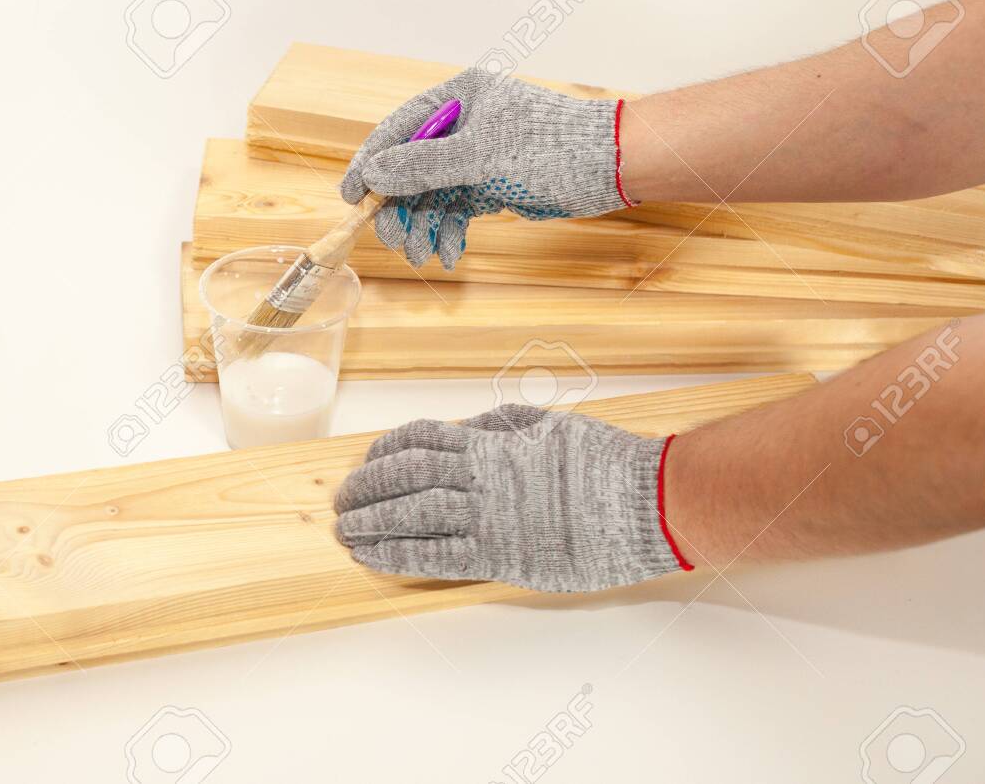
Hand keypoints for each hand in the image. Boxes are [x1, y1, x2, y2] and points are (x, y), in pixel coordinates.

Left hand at [334, 405, 689, 592]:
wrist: (641, 500)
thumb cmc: (603, 462)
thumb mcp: (547, 425)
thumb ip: (501, 428)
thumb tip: (467, 430)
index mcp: (490, 442)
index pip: (420, 440)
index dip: (386, 450)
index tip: (368, 459)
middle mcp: (480, 476)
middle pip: (404, 477)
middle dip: (367, 488)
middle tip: (343, 500)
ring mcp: (487, 516)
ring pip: (410, 516)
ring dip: (371, 523)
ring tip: (346, 531)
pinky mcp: (499, 556)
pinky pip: (434, 556)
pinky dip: (397, 557)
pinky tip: (373, 559)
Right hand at [339, 68, 633, 269]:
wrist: (609, 168)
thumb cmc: (552, 147)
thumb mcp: (482, 157)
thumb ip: (425, 165)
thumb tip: (373, 172)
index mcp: (457, 99)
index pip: (398, 130)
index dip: (370, 164)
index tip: (351, 197)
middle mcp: (462, 125)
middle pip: (410, 169)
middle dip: (400, 208)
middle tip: (394, 241)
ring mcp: (476, 156)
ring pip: (431, 195)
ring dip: (423, 227)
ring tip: (423, 257)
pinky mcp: (490, 184)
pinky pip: (455, 210)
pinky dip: (448, 233)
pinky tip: (449, 254)